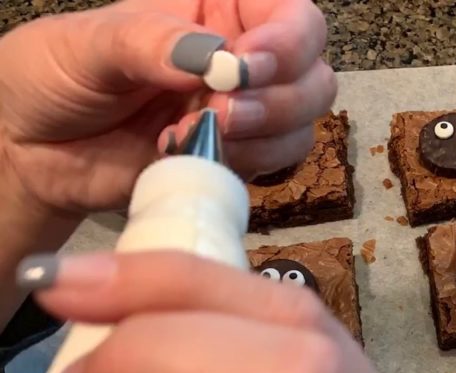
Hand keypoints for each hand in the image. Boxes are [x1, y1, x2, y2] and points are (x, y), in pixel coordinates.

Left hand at [0, 0, 336, 214]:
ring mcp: (245, 111)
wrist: (30, 149)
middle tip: (223, 110)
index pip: (291, 13)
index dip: (288, 40)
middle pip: (314, 71)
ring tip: (202, 134)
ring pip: (305, 121)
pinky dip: (249, 164)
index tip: (247, 66)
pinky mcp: (237, 160)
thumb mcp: (90, 43)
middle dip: (281, 96)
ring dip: (267, 134)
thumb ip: (151, 43)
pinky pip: (278, 163)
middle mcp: (242, 58)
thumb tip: (216, 58)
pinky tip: (198, 156)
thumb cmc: (54, 76)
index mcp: (216, 10)